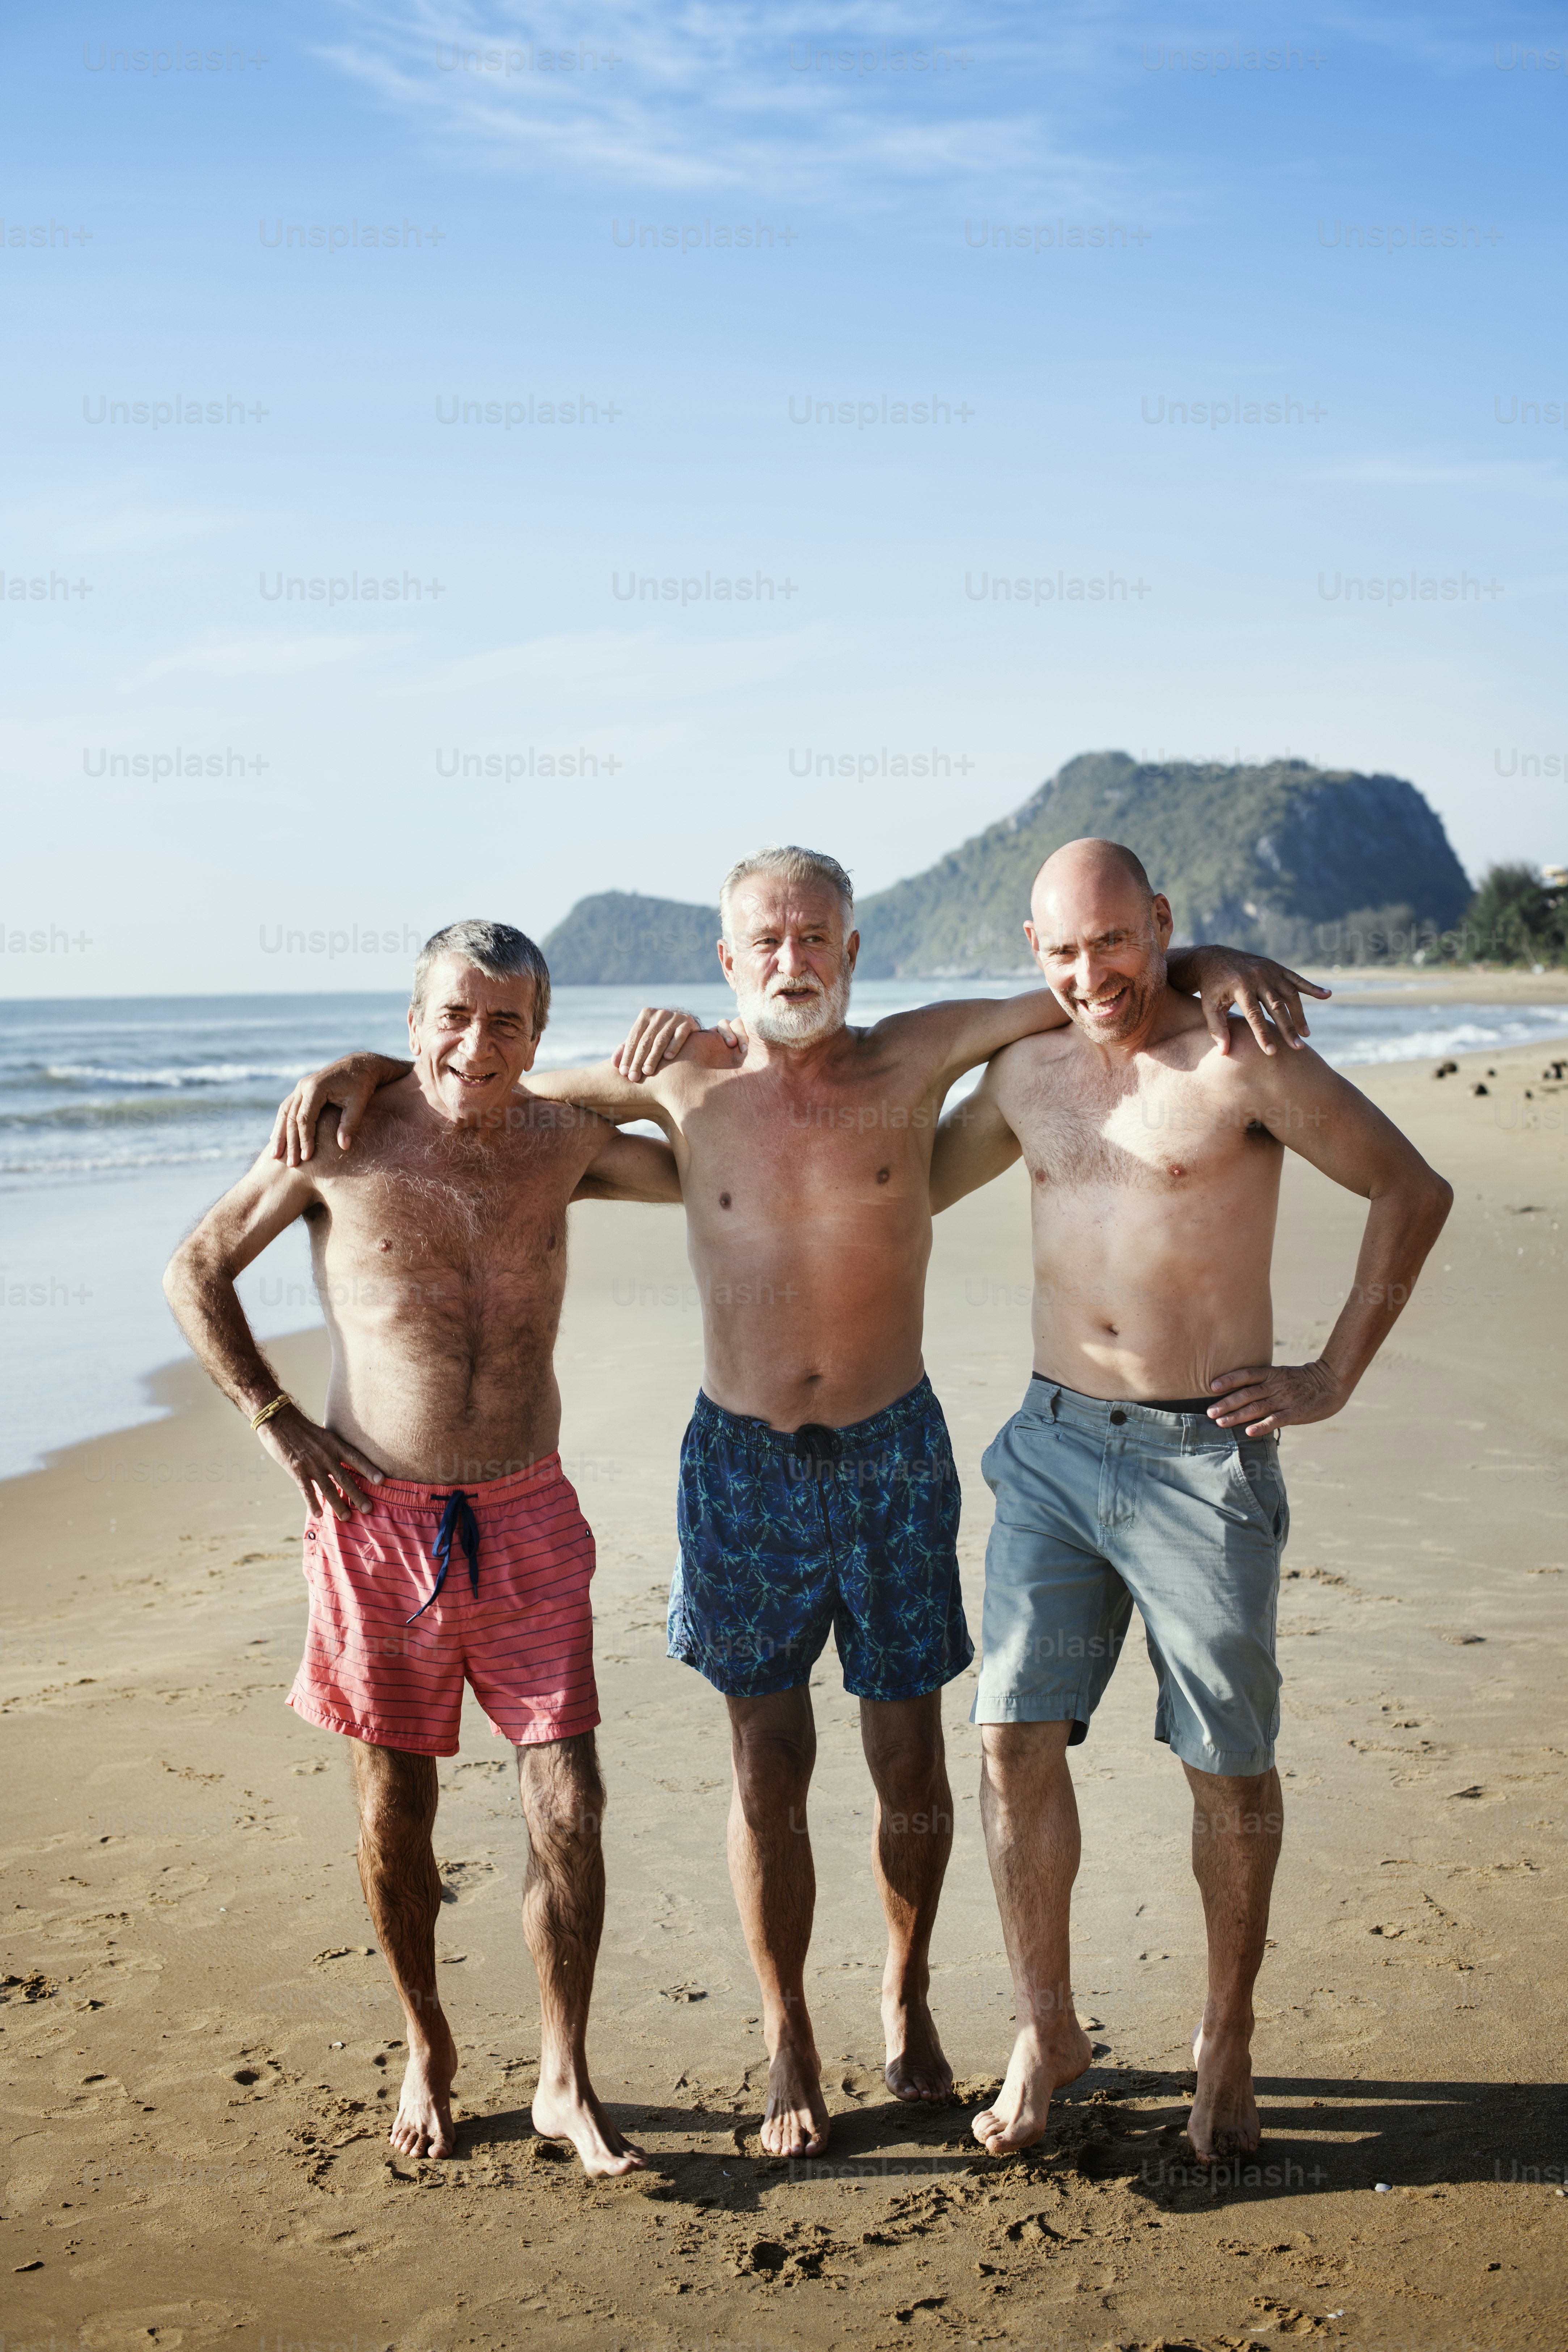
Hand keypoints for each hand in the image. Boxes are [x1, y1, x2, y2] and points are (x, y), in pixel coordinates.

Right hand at [258, 1405, 384, 1518]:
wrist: (278, 1419)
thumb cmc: (301, 1427)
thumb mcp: (323, 1433)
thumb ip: (334, 1447)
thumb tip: (345, 1457)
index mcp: (334, 1443)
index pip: (356, 1458)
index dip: (369, 1469)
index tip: (382, 1480)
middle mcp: (325, 1454)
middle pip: (345, 1478)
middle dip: (358, 1495)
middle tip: (369, 1509)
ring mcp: (311, 1462)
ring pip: (328, 1487)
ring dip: (338, 1504)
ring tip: (347, 1517)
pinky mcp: (295, 1469)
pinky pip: (306, 1489)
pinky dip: (313, 1503)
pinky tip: (319, 1514)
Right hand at [268, 1057, 384, 1164]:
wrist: (360, 1065)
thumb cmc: (362, 1085)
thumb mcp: (359, 1103)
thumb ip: (349, 1124)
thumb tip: (344, 1147)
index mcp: (316, 1088)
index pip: (305, 1119)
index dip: (305, 1140)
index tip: (307, 1158)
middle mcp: (303, 1086)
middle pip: (291, 1118)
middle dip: (290, 1142)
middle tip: (290, 1164)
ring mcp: (300, 1087)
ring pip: (284, 1113)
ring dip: (280, 1135)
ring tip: (275, 1156)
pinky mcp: (301, 1090)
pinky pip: (287, 1108)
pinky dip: (281, 1124)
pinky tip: (276, 1139)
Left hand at [612, 1009, 746, 1080]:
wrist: (687, 1023)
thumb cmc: (660, 1034)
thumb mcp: (644, 1038)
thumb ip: (629, 1048)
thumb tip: (613, 1064)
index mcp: (645, 1015)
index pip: (633, 1037)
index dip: (627, 1055)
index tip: (623, 1073)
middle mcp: (659, 1014)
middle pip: (645, 1040)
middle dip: (638, 1060)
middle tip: (633, 1077)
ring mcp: (674, 1017)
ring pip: (660, 1040)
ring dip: (653, 1057)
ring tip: (647, 1072)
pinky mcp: (688, 1023)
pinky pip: (679, 1036)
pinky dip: (673, 1046)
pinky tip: (668, 1058)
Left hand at [1186, 949, 1329, 1055]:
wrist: (1214, 959)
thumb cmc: (1211, 987)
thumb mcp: (1209, 1006)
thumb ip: (1217, 1029)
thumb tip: (1224, 1053)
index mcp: (1240, 987)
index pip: (1255, 1015)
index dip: (1264, 1034)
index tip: (1272, 1052)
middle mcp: (1258, 977)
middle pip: (1277, 1006)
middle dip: (1288, 1028)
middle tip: (1297, 1047)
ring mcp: (1269, 971)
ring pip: (1290, 995)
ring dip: (1299, 1014)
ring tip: (1306, 1034)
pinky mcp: (1276, 967)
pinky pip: (1297, 979)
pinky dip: (1312, 987)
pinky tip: (1327, 995)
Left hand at [1208, 1358, 1344, 1435]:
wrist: (1332, 1382)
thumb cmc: (1303, 1381)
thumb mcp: (1282, 1375)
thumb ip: (1264, 1382)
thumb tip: (1241, 1391)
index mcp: (1271, 1374)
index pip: (1246, 1374)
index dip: (1229, 1379)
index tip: (1211, 1387)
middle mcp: (1275, 1386)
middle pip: (1246, 1394)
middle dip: (1226, 1403)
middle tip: (1209, 1412)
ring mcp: (1285, 1399)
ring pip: (1257, 1408)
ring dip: (1237, 1416)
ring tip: (1221, 1423)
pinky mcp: (1295, 1413)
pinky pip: (1276, 1420)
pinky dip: (1262, 1426)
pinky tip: (1249, 1432)